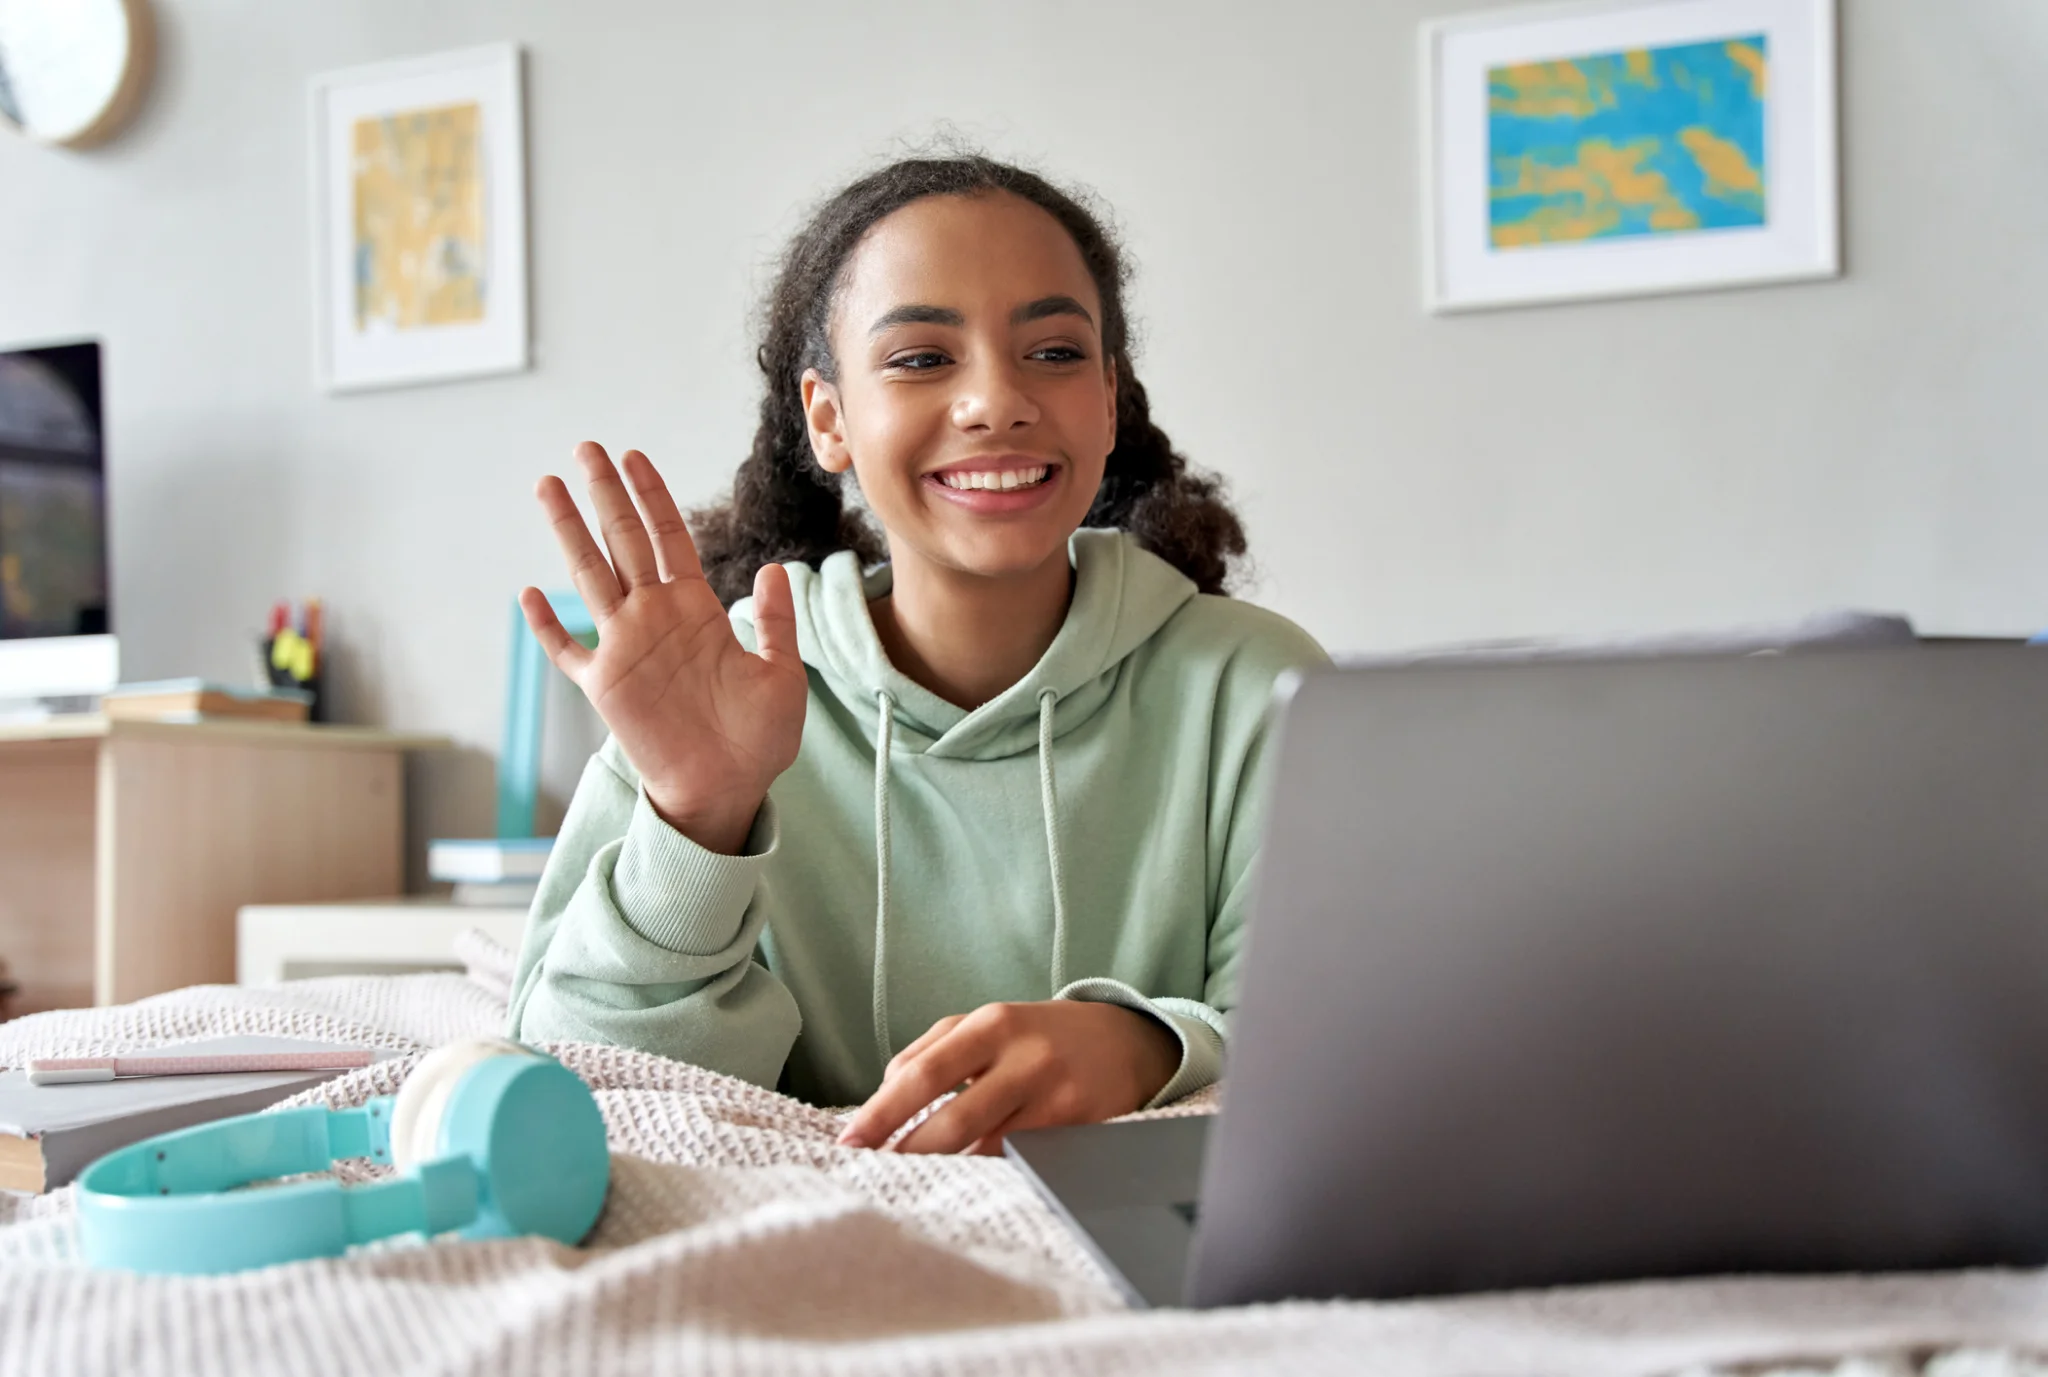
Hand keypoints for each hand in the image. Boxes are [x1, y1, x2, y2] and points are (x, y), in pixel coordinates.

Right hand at [523, 441, 806, 854]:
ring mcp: (624, 647)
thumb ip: (774, 623)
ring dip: (570, 531)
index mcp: (696, 610)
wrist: (728, 788)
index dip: (652, 496)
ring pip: (590, 575)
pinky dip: (547, 625)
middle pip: (624, 541)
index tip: (634, 456)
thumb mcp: (782, 675)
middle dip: (605, 494)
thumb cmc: (759, 738)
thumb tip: (775, 570)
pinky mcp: (603, 686)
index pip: (668, 538)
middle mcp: (654, 618)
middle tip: (585, 448)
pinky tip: (529, 594)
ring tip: (549, 487)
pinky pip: (567, 650)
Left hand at [835, 1000, 1181, 1154]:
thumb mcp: (989, 1024)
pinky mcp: (1078, 1129)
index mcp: (992, 1024)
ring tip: (907, 1180)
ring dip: (942, 1168)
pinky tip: (963, 1181)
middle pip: (953, 1118)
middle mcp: (1024, 1057)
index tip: (850, 1139)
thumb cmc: (1040, 1036)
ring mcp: (1055, 1096)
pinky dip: (985, 1171)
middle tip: (870, 1172)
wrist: (1127, 1042)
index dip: (882, 1111)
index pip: (924, 1072)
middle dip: (906, 1151)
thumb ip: (933, 1051)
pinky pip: (1020, 1160)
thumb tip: (883, 1096)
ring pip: (985, 1147)